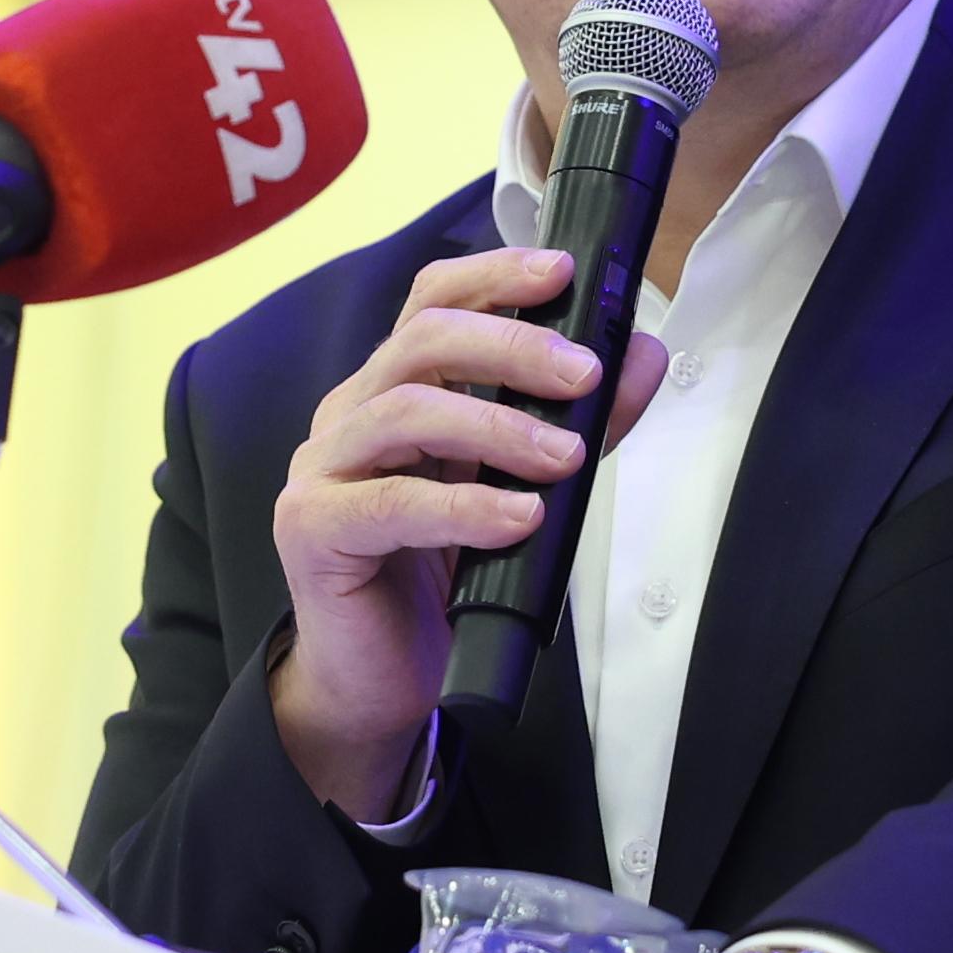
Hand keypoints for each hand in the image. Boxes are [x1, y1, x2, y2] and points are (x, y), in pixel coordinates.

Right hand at [270, 248, 669, 813]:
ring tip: (566, 457)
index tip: (564, 273)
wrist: (380, 679)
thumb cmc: (444, 576)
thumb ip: (578, 423)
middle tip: (584, 373)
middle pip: (421, 340)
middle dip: (511, 345)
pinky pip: (390, 501)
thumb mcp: (523, 488)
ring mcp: (322, 467)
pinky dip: (464, 506)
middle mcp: (351, 413)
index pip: (432, 302)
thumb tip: (641, 356)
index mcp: (394, 388)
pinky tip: (519, 518)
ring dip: (498, 425)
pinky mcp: (311, 528)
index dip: (494, 277)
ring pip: (405, 409)